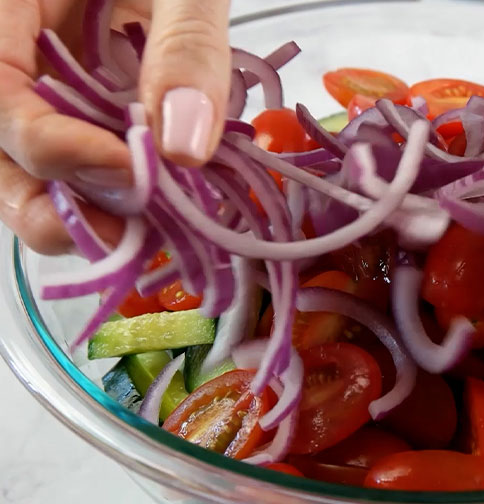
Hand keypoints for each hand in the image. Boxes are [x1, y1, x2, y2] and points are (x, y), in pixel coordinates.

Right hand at [0, 0, 230, 253]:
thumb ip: (184, 46)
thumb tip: (184, 148)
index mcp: (3, 6)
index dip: (51, 146)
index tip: (129, 170)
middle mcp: (6, 45)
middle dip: (45, 201)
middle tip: (115, 238)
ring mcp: (33, 74)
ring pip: (22, 158)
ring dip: (74, 206)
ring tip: (137, 236)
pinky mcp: (71, 95)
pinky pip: (69, 147)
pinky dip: (105, 184)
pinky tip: (149, 206)